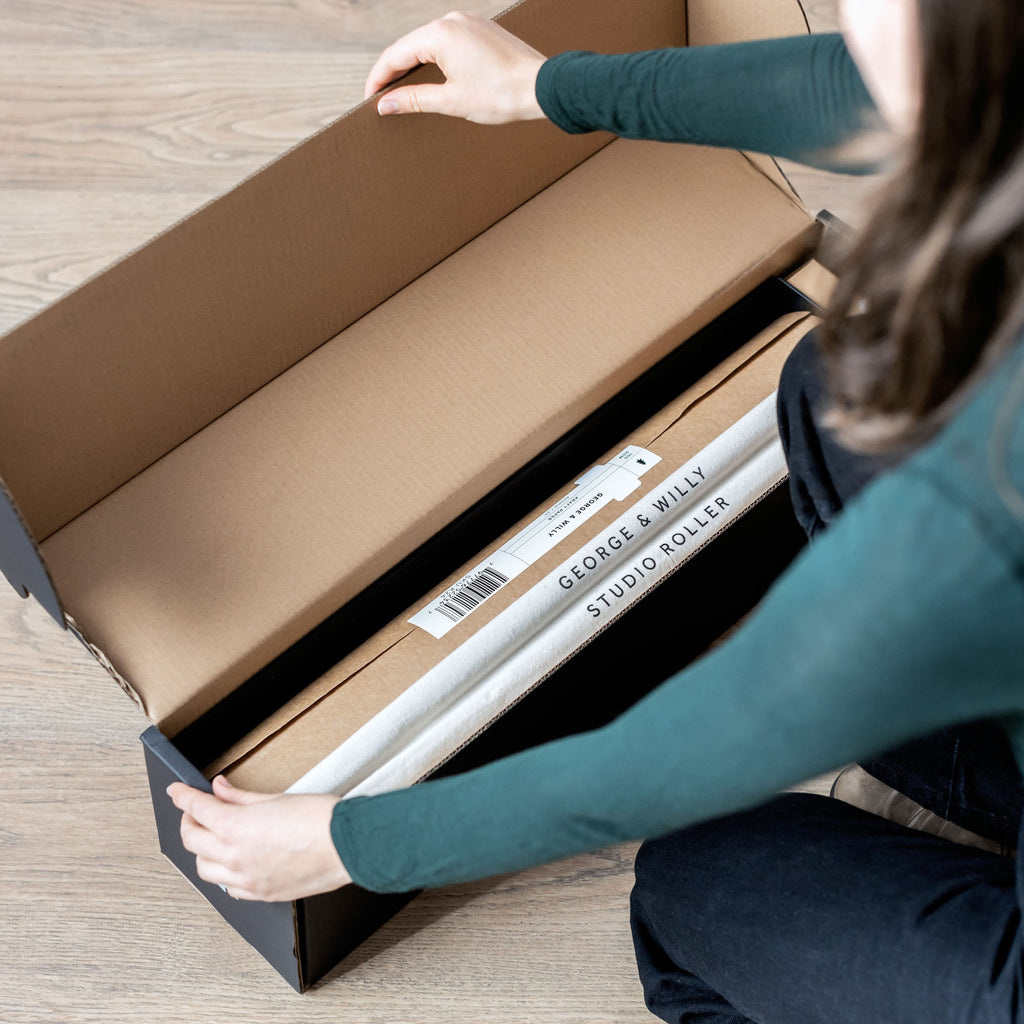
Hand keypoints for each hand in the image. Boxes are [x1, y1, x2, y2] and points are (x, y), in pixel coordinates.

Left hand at [167, 775, 350, 901]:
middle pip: (192, 840)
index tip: (176, 790)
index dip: (181, 796)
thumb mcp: (276, 798)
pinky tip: (232, 863)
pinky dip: (223, 874)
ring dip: (202, 851)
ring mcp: (246, 879)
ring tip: (212, 838)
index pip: (195, 809)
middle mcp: (234, 857)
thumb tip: (220, 789)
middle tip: (196, 811)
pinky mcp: (261, 894)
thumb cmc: (320, 820)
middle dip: (189, 822)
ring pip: (203, 869)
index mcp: (235, 828)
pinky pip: (228, 889)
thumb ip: (241, 797)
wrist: (347, 845)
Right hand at [364, 10, 546, 123]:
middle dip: (395, 73)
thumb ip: (414, 100)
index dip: (379, 79)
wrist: (542, 88)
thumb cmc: (501, 95)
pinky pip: (449, 43)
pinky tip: (434, 79)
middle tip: (383, 99)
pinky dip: (436, 61)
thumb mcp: (451, 101)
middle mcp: (452, 21)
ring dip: (415, 67)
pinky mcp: (482, 31)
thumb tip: (386, 104)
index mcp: (439, 34)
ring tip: (405, 92)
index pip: (395, 55)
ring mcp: (468, 23)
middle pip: (410, 47)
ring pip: (429, 44)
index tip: (370, 100)